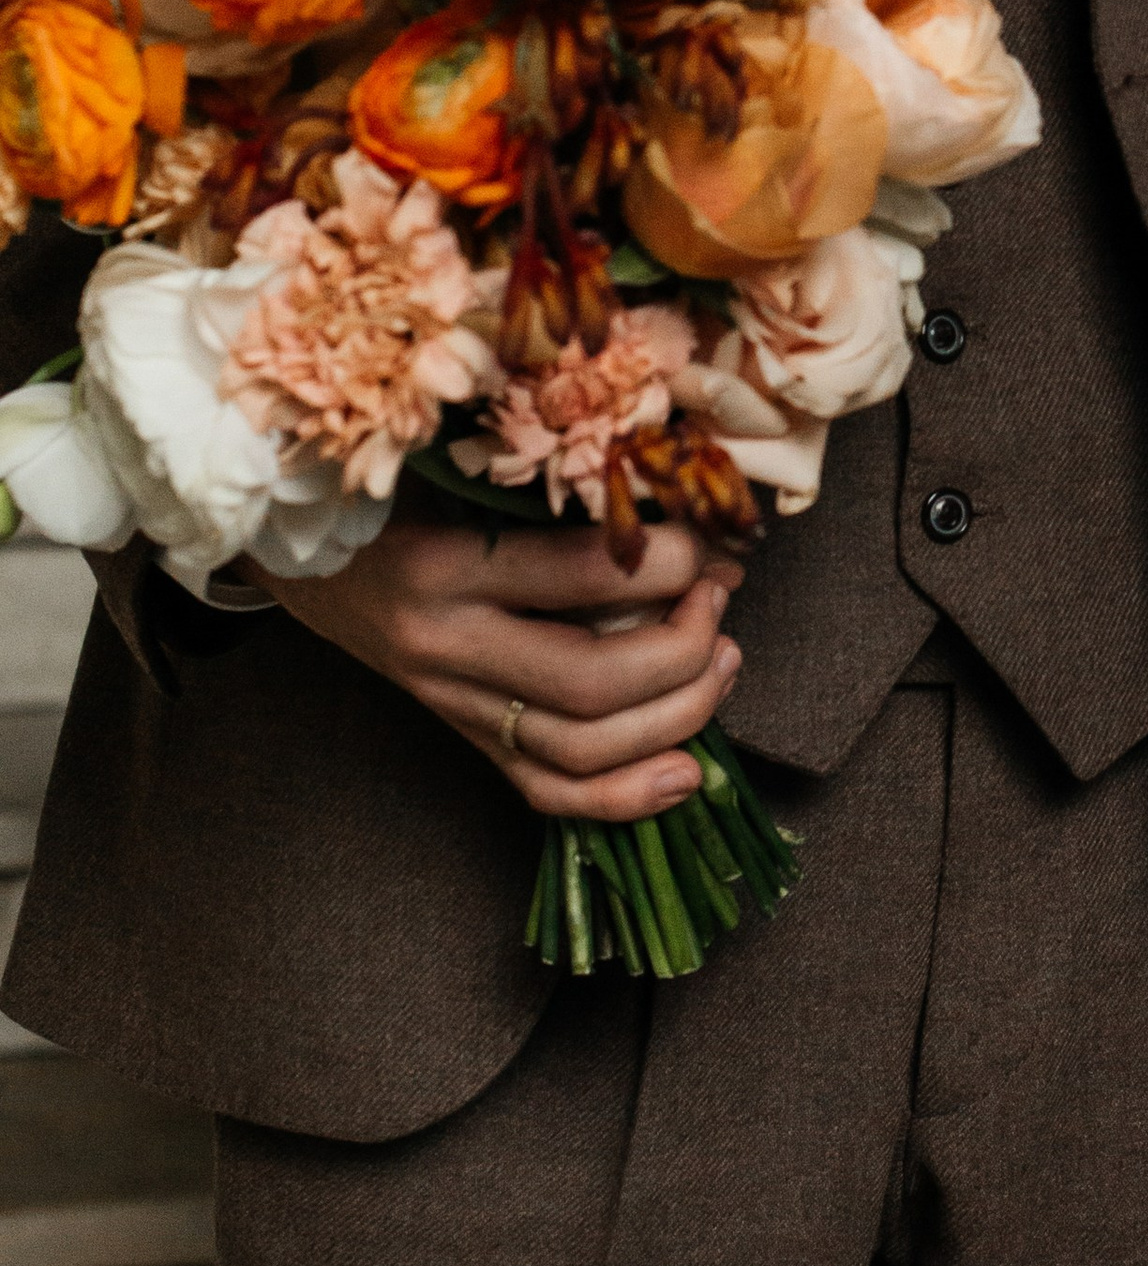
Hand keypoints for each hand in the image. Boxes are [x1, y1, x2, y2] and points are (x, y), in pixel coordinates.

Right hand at [251, 511, 742, 818]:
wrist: (304, 556)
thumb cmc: (396, 492)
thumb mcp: (460, 468)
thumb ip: (559, 486)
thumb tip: (689, 502)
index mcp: (442, 562)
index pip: (581, 572)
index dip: (673, 557)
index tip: (715, 535)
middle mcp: (445, 645)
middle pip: (590, 682)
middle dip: (685, 649)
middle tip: (723, 601)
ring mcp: (452, 704)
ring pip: (579, 748)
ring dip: (677, 715)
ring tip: (725, 661)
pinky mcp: (462, 738)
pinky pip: (546, 791)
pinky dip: (625, 797)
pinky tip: (688, 774)